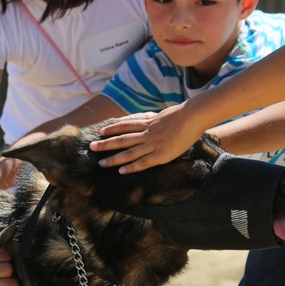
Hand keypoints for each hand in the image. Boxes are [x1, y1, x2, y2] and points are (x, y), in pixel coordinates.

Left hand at [88, 104, 202, 173]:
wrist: (193, 115)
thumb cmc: (183, 115)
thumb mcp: (164, 114)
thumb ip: (154, 119)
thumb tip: (149, 117)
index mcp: (148, 122)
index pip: (125, 125)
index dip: (112, 129)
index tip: (101, 132)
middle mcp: (146, 133)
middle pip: (122, 139)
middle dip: (106, 144)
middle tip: (91, 147)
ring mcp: (153, 144)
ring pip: (129, 152)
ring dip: (114, 158)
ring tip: (101, 163)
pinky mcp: (161, 154)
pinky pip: (143, 162)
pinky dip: (131, 167)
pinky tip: (121, 171)